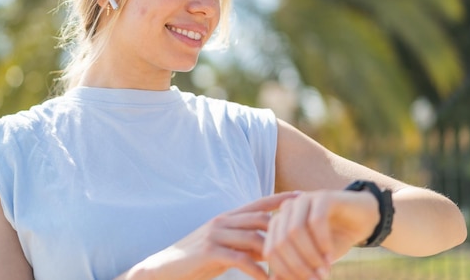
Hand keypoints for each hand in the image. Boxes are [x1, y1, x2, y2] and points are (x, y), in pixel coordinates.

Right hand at [130, 192, 298, 279]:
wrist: (164, 268)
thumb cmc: (196, 259)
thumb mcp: (222, 247)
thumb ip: (244, 244)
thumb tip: (270, 249)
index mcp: (227, 217)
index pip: (258, 203)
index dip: (280, 199)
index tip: (302, 196)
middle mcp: (223, 221)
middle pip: (263, 220)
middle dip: (286, 233)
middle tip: (305, 247)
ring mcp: (216, 234)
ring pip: (256, 239)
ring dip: (278, 256)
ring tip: (295, 270)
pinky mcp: (210, 251)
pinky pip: (243, 260)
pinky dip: (260, 272)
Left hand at [263, 190, 378, 279]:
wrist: (361, 220)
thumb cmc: (333, 242)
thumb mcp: (312, 259)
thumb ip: (294, 268)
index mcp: (278, 224)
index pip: (270, 251)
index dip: (284, 271)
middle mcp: (286, 210)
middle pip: (281, 241)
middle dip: (298, 266)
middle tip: (316, 279)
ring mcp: (303, 200)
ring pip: (295, 231)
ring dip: (310, 256)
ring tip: (324, 270)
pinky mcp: (323, 197)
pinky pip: (316, 221)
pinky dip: (322, 243)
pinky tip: (330, 255)